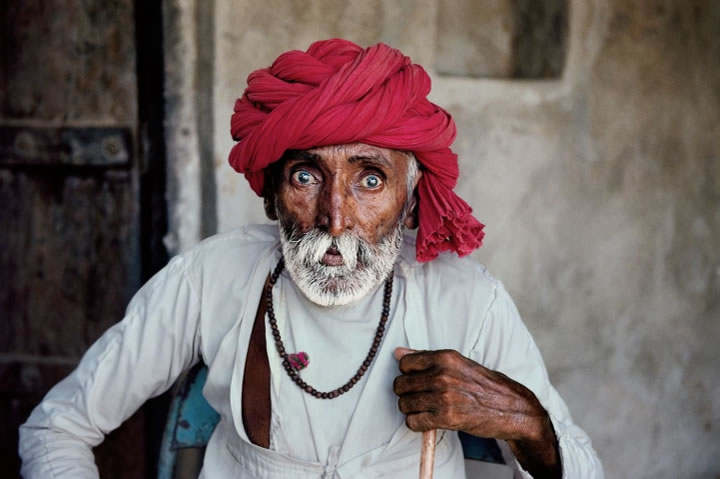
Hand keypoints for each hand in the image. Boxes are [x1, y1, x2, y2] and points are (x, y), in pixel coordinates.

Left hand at [393, 347, 560, 477]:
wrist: (512, 408)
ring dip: (411, 409)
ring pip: (404, 404)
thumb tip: (398, 352)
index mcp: (445, 358)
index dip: (407, 373)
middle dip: (406, 392)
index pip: (405, 363)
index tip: (416, 379)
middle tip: (420, 397)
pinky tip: (428, 420)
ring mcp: (444, 397)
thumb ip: (427, 358)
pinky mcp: (446, 418)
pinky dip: (417, 423)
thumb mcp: (459, 363)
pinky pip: (414, 422)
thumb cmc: (486, 386)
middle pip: (401, 384)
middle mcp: (442, 375)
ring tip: (425, 409)